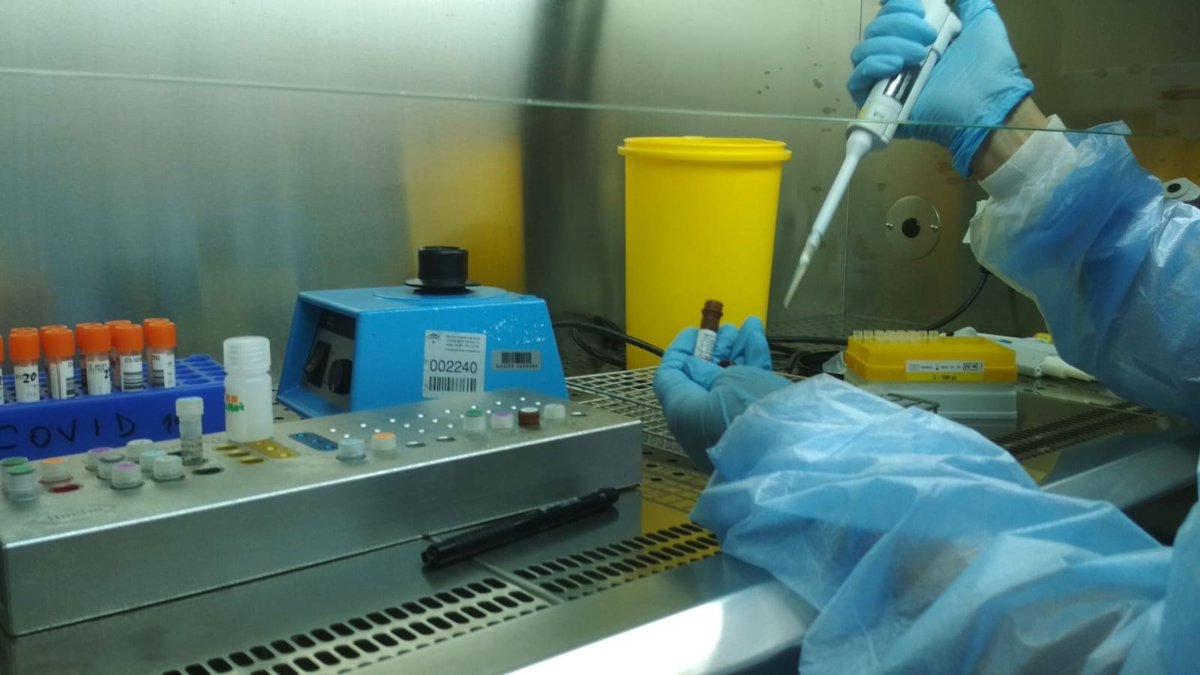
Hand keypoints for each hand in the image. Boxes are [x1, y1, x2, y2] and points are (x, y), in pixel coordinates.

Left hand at [653, 317, 791, 470]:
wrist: (792, 452)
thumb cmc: (750, 412)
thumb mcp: (728, 382)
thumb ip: (706, 371)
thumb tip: (692, 368)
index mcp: (683, 411)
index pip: (669, 378)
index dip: (679, 351)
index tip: (694, 332)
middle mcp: (700, 421)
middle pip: (700, 378)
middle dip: (714, 349)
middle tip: (726, 329)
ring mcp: (726, 425)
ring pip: (727, 382)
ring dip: (735, 352)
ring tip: (746, 326)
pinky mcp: (751, 427)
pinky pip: (746, 391)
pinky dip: (751, 364)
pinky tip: (756, 336)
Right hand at [847, 0, 1033, 175]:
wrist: (987, 105)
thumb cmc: (989, 68)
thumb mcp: (982, 22)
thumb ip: (967, 2)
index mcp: (916, 38)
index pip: (889, 16)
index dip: (896, 6)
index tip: (918, 8)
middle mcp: (898, 57)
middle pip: (874, 30)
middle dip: (898, 25)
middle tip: (929, 38)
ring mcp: (886, 82)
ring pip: (862, 52)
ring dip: (888, 45)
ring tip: (918, 55)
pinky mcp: (878, 106)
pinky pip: (856, 81)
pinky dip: (872, 66)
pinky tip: (895, 65)